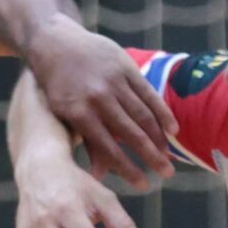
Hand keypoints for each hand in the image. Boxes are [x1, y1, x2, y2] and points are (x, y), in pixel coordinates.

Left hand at [23, 21, 178, 185]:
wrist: (55, 43)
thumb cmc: (58, 87)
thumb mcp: (64, 115)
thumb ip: (86, 142)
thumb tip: (97, 178)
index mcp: (79, 113)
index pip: (109, 148)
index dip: (128, 168)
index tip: (143, 184)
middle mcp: (98, 97)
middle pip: (131, 133)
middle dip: (151, 156)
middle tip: (166, 174)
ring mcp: (113, 80)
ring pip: (143, 114)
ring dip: (159, 137)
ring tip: (169, 156)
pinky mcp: (125, 66)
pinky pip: (148, 93)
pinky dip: (162, 112)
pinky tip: (173, 129)